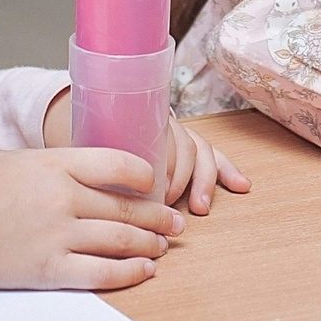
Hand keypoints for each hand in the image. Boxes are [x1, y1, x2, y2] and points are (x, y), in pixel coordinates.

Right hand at [0, 145, 183, 290]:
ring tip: (162, 246)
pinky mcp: (48, 269)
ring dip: (149, 243)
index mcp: (56, 164)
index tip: (154, 182)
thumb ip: (59, 167)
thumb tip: (92, 175)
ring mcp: (58, 235)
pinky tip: (144, 269)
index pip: (118, 163)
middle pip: (126, 206)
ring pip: (121, 239)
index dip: (145, 175)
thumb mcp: (20, 162)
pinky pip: (101, 273)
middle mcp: (63, 197)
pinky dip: (129, 272)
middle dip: (156, 216)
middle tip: (173, 222)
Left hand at [42, 89, 247, 214]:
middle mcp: (161, 122)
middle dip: (181, 179)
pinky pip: (212, 153)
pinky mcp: (188, 144)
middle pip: (182, 146)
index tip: (157, 195)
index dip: (164, 169)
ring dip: (205, 180)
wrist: (84, 113)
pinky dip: (227, 170)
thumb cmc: (81, 136)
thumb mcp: (80, 147)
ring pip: (200, 149)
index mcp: (135, 117)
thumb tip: (95, 194)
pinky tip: (241, 186)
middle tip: (169, 204)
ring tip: (201, 206)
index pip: (160, 139)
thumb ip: (90, 165)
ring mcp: (178, 131)